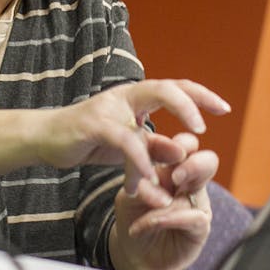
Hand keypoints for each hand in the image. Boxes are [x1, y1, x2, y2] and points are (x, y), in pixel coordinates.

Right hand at [35, 80, 227, 208]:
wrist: (45, 139)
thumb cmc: (88, 140)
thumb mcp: (128, 147)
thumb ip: (153, 147)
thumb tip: (182, 152)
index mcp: (137, 98)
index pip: (175, 88)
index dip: (201, 95)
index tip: (224, 108)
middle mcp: (126, 96)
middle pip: (165, 88)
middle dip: (190, 104)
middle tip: (202, 128)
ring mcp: (109, 107)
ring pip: (144, 120)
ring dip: (162, 146)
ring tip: (173, 168)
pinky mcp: (94, 124)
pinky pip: (124, 141)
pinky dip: (138, 162)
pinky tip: (143, 181)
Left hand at [109, 131, 221, 269]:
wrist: (135, 253)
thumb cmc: (134, 216)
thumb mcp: (130, 192)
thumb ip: (139, 178)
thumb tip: (148, 173)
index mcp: (175, 167)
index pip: (186, 146)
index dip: (181, 143)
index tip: (166, 147)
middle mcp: (191, 183)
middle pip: (207, 161)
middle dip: (193, 164)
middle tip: (175, 175)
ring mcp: (198, 204)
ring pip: (203, 189)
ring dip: (174, 196)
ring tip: (155, 203)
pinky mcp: (200, 227)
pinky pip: (193, 217)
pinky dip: (168, 219)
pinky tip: (147, 224)